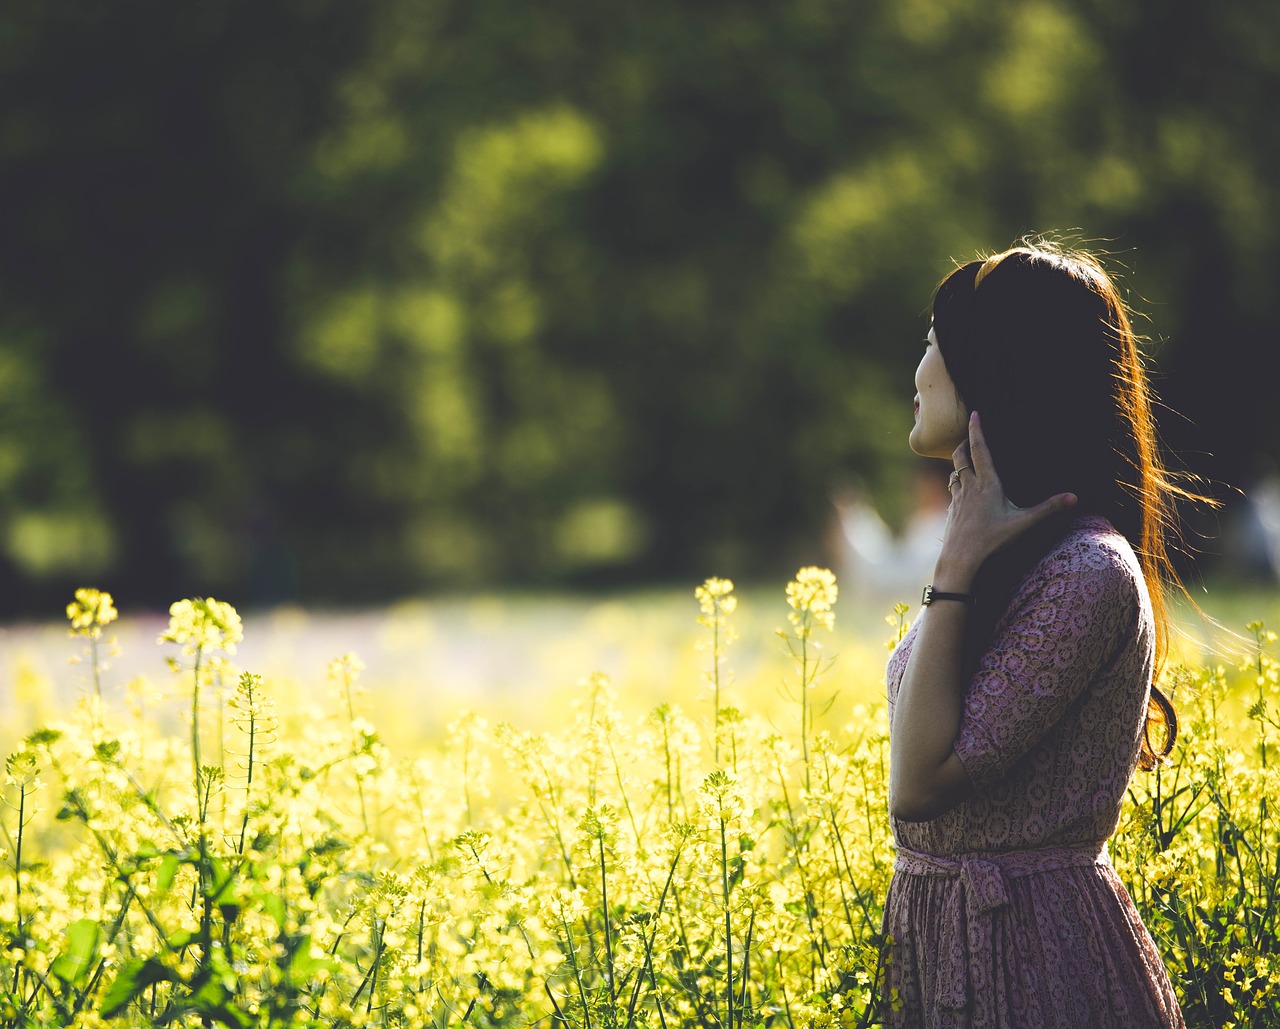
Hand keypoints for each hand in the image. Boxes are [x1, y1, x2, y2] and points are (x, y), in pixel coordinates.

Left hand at [935, 412, 1076, 587]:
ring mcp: (957, 498)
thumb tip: (1075, 497)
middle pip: (960, 455)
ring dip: (959, 462)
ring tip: (967, 458)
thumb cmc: (992, 539)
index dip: (977, 429)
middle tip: (970, 433)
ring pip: (954, 472)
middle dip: (964, 442)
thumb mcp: (1023, 523)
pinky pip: (954, 490)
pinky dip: (958, 483)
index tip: (974, 413)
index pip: (980, 449)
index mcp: (987, 483)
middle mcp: (969, 486)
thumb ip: (1048, 509)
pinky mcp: (951, 510)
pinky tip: (965, 490)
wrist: (961, 558)